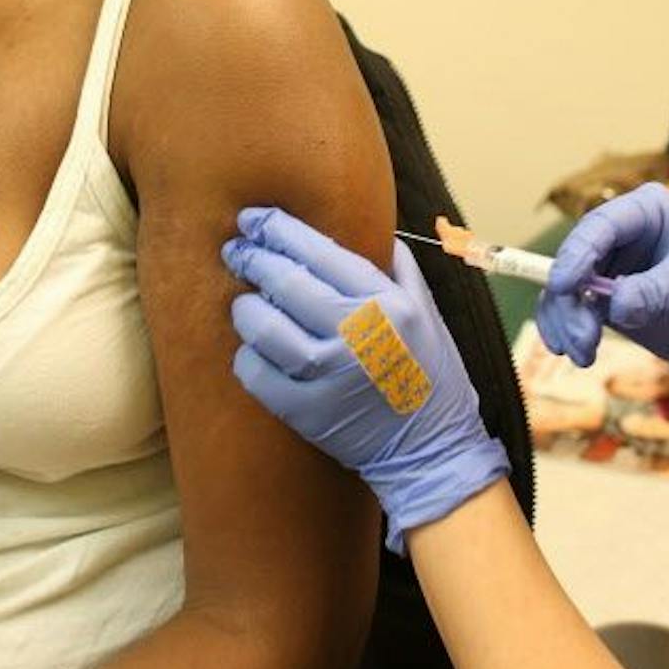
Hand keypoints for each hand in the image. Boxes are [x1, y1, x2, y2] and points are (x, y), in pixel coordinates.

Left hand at [223, 207, 509, 553]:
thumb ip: (398, 267)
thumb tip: (367, 226)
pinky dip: (247, 358)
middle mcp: (357, 334)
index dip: (280, 230)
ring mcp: (329, 376)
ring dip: (245, 308)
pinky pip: (257, 375)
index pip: (321, 251)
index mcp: (387, 303)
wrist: (432, 449)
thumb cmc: (430, 374)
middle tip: (236, 250)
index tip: (255, 219)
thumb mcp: (427, 312)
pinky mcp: (307, 412)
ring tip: (243, 303)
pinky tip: (251, 349)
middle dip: (253, 258)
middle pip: (287, 283)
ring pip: (265, 328)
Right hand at [535, 183, 668, 418]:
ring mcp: (612, 269)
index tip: (563, 286)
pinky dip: (568, 330)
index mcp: (648, 211)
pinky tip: (578, 353)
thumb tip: (615, 304)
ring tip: (581, 354)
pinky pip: (574, 311)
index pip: (601, 225)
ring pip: (566, 289)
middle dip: (568, 299)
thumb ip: (657, 292)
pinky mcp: (608, 302)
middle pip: (575, 259)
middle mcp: (623, 235)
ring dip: (565, 321)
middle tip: (579, 338)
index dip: (576, 253)